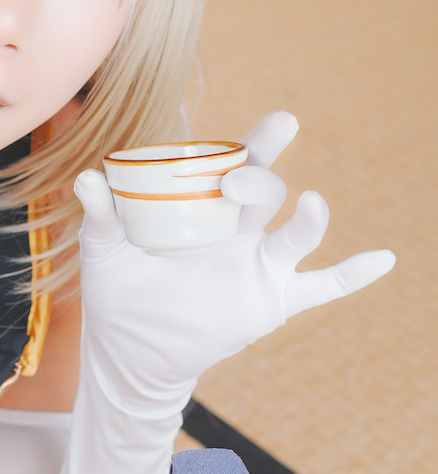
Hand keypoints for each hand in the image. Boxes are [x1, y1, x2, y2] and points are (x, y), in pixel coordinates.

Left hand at [73, 112, 394, 417]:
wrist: (129, 349)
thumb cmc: (119, 289)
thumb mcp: (104, 249)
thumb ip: (101, 215)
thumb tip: (89, 178)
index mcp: (205, 206)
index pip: (236, 165)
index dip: (260, 143)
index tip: (280, 124)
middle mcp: (239, 230)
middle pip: (267, 191)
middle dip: (260, 179)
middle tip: (237, 179)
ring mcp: (258, 266)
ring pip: (295, 236)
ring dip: (308, 220)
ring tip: (311, 205)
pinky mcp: (268, 303)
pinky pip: (320, 288)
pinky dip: (352, 276)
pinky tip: (384, 259)